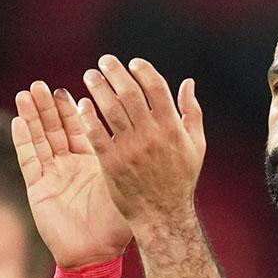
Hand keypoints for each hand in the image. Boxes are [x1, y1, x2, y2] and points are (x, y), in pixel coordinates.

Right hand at [13, 81, 131, 267]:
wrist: (97, 254)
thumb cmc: (116, 225)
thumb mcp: (125, 184)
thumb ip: (129, 156)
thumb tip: (150, 130)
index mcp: (93, 163)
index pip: (83, 128)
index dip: (76, 109)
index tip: (77, 88)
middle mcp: (71, 166)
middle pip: (58, 128)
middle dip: (50, 106)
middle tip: (44, 84)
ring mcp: (53, 175)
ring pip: (41, 139)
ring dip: (33, 116)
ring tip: (28, 92)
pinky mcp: (38, 188)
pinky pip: (29, 160)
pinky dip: (23, 140)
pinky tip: (18, 120)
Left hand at [78, 55, 205, 231]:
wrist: (163, 216)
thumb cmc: (180, 180)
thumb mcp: (196, 145)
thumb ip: (192, 112)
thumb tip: (188, 82)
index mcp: (172, 128)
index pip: (156, 88)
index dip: (143, 70)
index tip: (132, 63)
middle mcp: (151, 135)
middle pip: (129, 93)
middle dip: (115, 72)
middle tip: (104, 61)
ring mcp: (130, 149)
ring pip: (110, 109)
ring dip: (98, 88)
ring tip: (90, 76)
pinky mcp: (112, 163)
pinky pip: (96, 134)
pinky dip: (88, 117)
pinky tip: (81, 105)